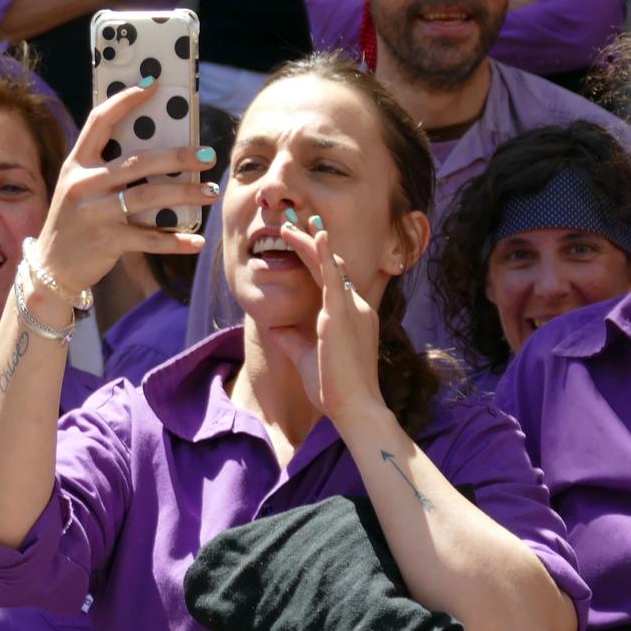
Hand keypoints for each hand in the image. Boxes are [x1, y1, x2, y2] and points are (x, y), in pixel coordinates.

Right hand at [32, 82, 210, 293]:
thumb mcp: (79, 188)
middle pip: (138, 162)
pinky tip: (198, 241)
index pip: (99, 121)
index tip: (152, 86)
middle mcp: (84, 184)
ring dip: (185, 194)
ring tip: (209, 191)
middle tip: (207, 155)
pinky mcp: (106, 241)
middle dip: (177, 157)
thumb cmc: (74, 221)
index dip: (125, 100)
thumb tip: (156, 150)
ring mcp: (95, 213)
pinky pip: (149, 238)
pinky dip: (176, 241)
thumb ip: (106, 169)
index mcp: (77, 163)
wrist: (50, 268)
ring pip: (149, 197)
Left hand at [263, 215, 388, 427]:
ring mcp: (352, 308)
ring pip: (330, 266)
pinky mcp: (342, 314)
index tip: (301, 240)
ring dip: (310, 243)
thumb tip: (274, 327)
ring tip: (290, 225)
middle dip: (311, 243)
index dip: (317, 259)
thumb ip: (292, 339)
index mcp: (351, 315)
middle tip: (292, 223)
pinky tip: (316, 236)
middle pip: (332, 266)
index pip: (332, 279)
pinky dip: (324, 255)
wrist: (355, 407)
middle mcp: (356, 306)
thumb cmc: (335, 388)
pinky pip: (333, 278)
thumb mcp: (307, 357)